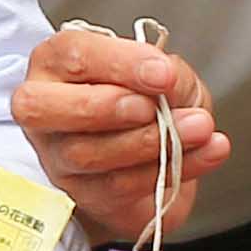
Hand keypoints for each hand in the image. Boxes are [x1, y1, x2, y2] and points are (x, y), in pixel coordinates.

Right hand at [13, 27, 226, 245]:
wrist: (157, 153)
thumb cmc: (148, 101)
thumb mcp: (166, 72)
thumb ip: (167, 71)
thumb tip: (168, 83)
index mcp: (57, 64)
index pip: (73, 55)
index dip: (119, 64)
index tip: (163, 74)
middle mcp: (46, 110)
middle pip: (45, 108)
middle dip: (106, 107)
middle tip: (152, 108)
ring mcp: (58, 157)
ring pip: (86, 153)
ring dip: (149, 141)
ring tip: (197, 128)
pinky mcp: (85, 195)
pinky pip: (120, 186)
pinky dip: (171, 168)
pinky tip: (205, 152)